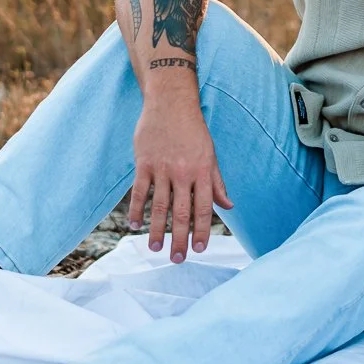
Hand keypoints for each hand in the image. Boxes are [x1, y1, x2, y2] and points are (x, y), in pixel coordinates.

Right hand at [129, 96, 231, 261]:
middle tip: (177, 259)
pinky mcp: (144, 163)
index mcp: (203, 171)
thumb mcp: (211, 155)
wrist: (171, 103)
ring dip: (157, 230)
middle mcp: (184, 172)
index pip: (205, 208)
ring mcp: (162, 168)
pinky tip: (135, 226)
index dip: (203, 231)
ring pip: (159, 206)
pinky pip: (139, 191)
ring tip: (155, 249)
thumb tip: (229, 206)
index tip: (200, 250)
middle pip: (181, 212)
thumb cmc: (194, 131)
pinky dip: (136, 209)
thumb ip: (217, 182)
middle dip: (180, 239)